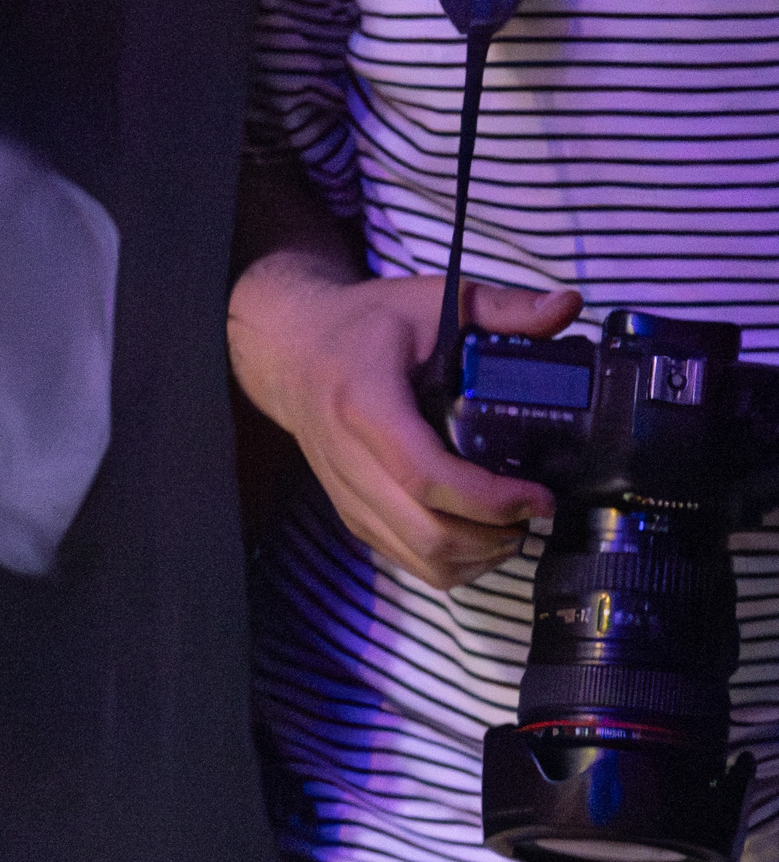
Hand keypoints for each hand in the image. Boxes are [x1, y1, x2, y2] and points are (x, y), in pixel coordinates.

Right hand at [227, 258, 581, 587]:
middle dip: (494, 537)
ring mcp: (346, 493)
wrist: (292, 350)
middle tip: (535, 511)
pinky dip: (453, 562)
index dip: (490, 499)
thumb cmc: (366, 324)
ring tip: (512, 526)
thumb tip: (568, 306)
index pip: (425, 475)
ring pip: (420, 559)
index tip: (540, 495)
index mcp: (364, 403)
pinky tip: (480, 534)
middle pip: (427, 532)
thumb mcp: (432, 299)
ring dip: (478, 558)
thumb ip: (501, 306)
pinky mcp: (351, 513)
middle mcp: (347, 458)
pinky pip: (406, 560)